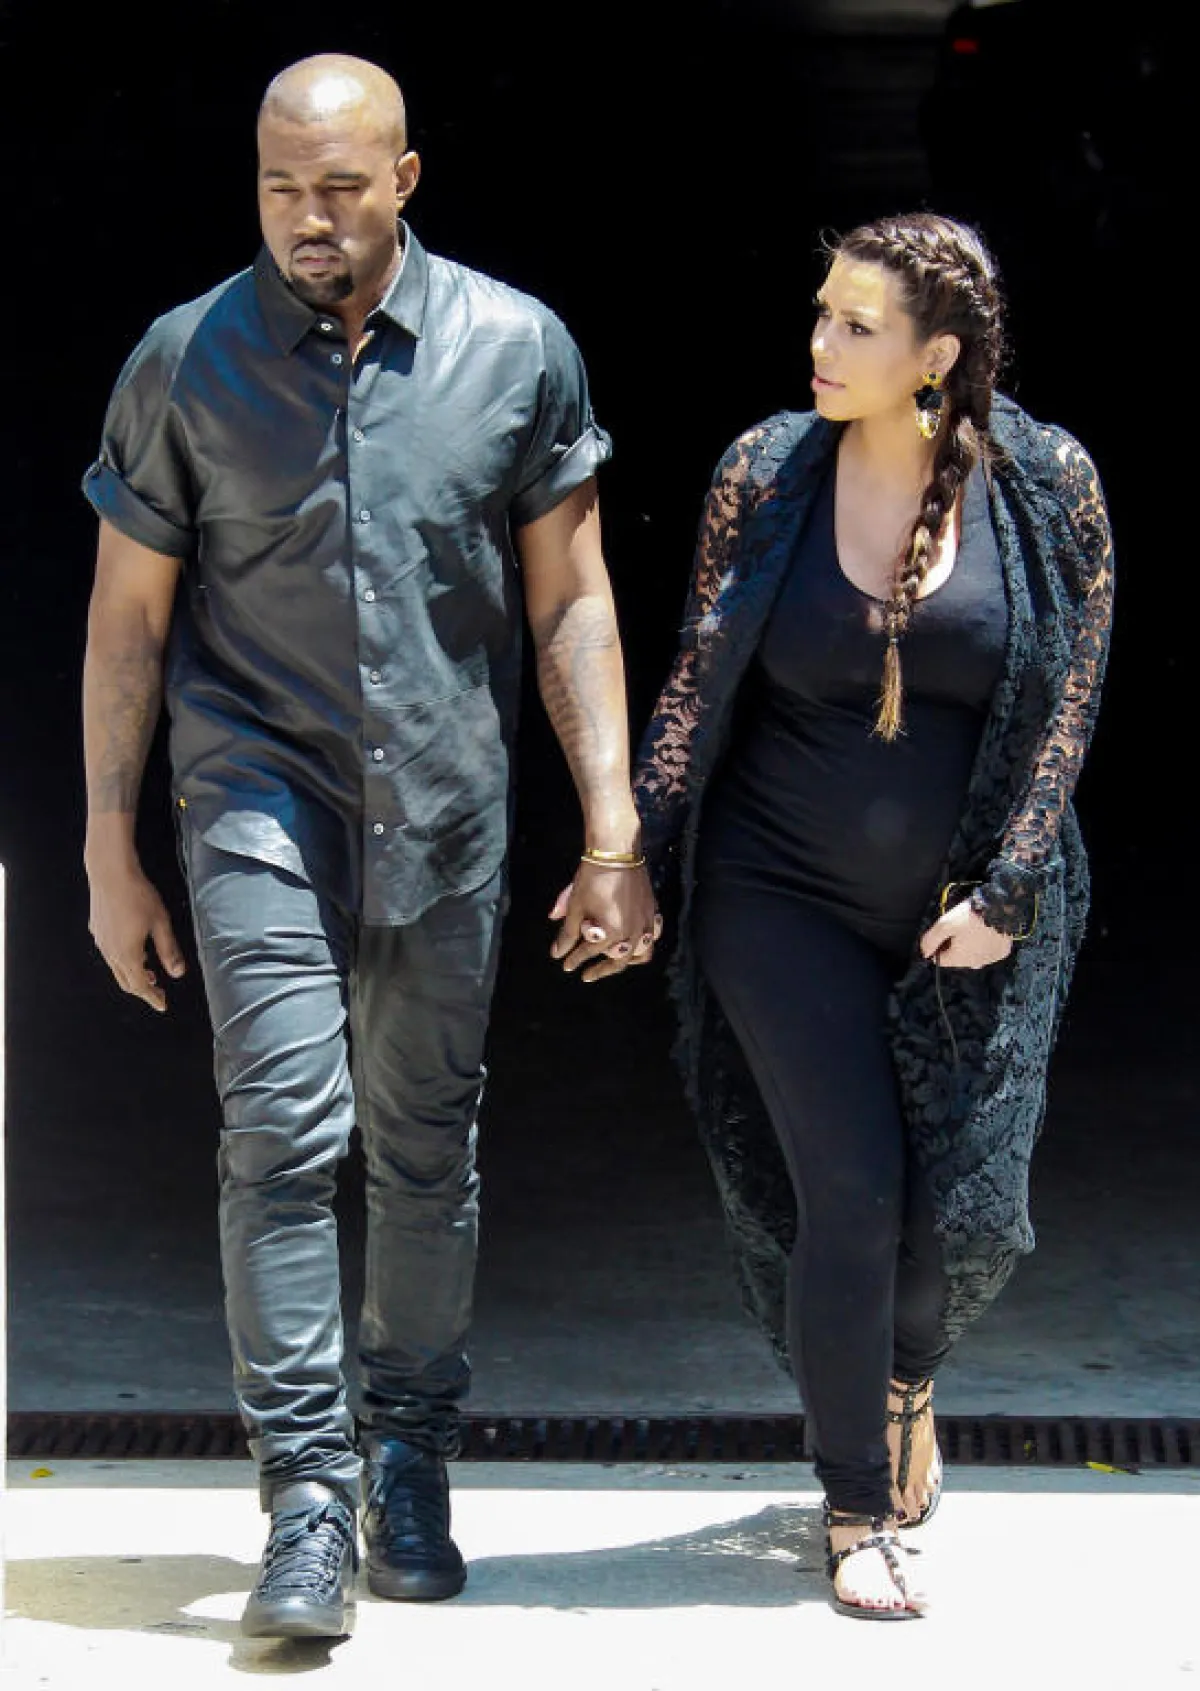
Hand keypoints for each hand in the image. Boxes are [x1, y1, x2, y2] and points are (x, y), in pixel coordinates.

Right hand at [87, 854, 185, 1011]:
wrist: (110, 873)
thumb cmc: (138, 896)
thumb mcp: (161, 923)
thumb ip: (169, 950)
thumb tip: (178, 973)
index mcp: (127, 955)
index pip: (140, 986)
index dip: (152, 997)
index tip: (162, 1004)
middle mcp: (110, 952)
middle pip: (125, 981)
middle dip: (142, 989)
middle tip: (158, 991)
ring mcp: (100, 941)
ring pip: (116, 968)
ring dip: (133, 974)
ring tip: (150, 971)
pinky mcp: (96, 929)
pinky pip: (110, 954)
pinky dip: (123, 960)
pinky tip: (134, 950)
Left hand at [548, 863, 661, 982]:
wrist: (617, 853)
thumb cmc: (592, 878)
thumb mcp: (576, 906)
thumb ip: (567, 934)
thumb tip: (557, 953)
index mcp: (611, 933)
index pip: (588, 952)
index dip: (574, 960)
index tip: (565, 966)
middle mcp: (632, 933)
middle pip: (617, 961)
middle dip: (600, 970)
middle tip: (587, 975)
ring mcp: (646, 924)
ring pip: (640, 954)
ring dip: (624, 962)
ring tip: (612, 964)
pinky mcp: (654, 914)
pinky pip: (652, 938)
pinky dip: (642, 946)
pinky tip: (634, 945)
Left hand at [918, 897, 1012, 969]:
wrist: (1002, 908)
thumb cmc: (972, 916)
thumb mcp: (945, 924)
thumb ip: (931, 939)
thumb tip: (924, 953)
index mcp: (960, 959)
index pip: (941, 960)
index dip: (939, 945)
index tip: (945, 932)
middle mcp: (975, 964)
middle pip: (957, 957)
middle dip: (955, 944)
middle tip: (960, 926)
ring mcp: (990, 959)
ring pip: (973, 954)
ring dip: (971, 944)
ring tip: (974, 927)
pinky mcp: (1002, 953)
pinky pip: (988, 951)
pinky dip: (985, 943)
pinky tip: (986, 931)